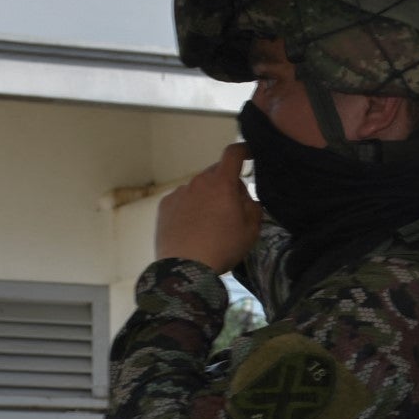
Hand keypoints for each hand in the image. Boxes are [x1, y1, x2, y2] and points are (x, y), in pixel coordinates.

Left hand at [155, 143, 260, 273]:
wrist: (185, 267)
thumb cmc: (222, 247)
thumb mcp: (251, 231)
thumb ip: (253, 206)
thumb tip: (245, 197)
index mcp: (222, 184)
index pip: (233, 154)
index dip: (244, 150)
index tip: (249, 154)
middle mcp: (199, 182)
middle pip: (216, 174)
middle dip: (226, 185)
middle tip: (232, 209)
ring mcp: (179, 193)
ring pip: (199, 188)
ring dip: (207, 198)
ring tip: (209, 225)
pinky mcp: (165, 205)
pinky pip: (183, 200)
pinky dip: (190, 208)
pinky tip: (192, 229)